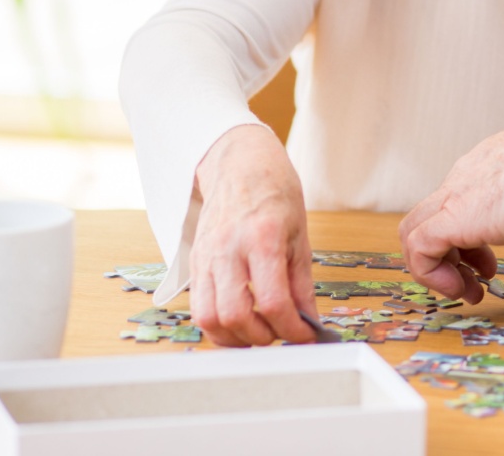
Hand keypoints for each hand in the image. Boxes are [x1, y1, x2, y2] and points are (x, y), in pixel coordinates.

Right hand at [189, 124, 316, 346]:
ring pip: (208, 317)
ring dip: (235, 337)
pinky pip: (198, 306)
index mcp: (262, 238)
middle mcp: (228, 249)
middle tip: (281, 335)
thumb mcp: (300, 235)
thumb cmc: (275, 193)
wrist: (239, 164)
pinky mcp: (194, 262)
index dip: (291, 329)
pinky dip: (218, 325)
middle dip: (262, 337)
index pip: (272, 300)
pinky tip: (238, 323)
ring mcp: (206, 256)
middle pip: (235, 314)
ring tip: (259, 334)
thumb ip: (301, 283)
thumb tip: (309, 321)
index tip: (305, 336)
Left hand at [400, 116, 503, 310]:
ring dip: (435, 269)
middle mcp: (469, 176)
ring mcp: (458, 192)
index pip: (459, 203)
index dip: (469, 242)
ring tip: (466, 290)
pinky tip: (463, 287)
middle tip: (476, 284)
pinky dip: (431, 274)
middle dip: (450, 257)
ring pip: (414, 230)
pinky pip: (417, 248)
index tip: (490, 267)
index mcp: (493, 169)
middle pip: (431, 217)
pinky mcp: (452, 215)